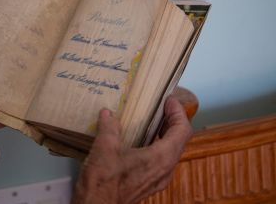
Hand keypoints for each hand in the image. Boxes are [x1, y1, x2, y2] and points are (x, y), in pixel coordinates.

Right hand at [72, 96, 192, 203]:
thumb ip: (110, 127)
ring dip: (166, 135)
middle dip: (173, 121)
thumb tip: (108, 113)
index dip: (178, 112)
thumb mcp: (104, 148)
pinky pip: (161, 162)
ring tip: (153, 121)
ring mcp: (158, 180)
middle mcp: (165, 169)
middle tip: (162, 107)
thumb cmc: (103, 182)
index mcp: (161, 158)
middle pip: (179, 141)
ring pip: (171, 152)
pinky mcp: (148, 185)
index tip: (169, 100)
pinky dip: (157, 147)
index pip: (182, 130)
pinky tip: (141, 142)